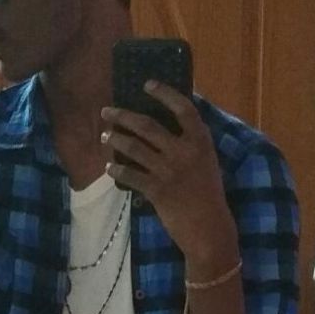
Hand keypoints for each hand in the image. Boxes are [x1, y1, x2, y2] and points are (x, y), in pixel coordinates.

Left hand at [102, 81, 238, 275]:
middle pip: (147, 125)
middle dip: (123, 116)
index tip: (147, 84)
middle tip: (106, 111)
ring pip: (134, 147)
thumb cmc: (208, 195)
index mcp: (201, 141)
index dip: (164, 93)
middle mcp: (184, 152)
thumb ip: (190, 144)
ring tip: (105, 135)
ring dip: (116, 139)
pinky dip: (118, 169)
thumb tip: (166, 127)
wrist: (209, 228)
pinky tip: (109, 166)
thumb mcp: (206, 163)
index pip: (183, 108)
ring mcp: (169, 171)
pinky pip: (131, 175)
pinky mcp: (157, 190)